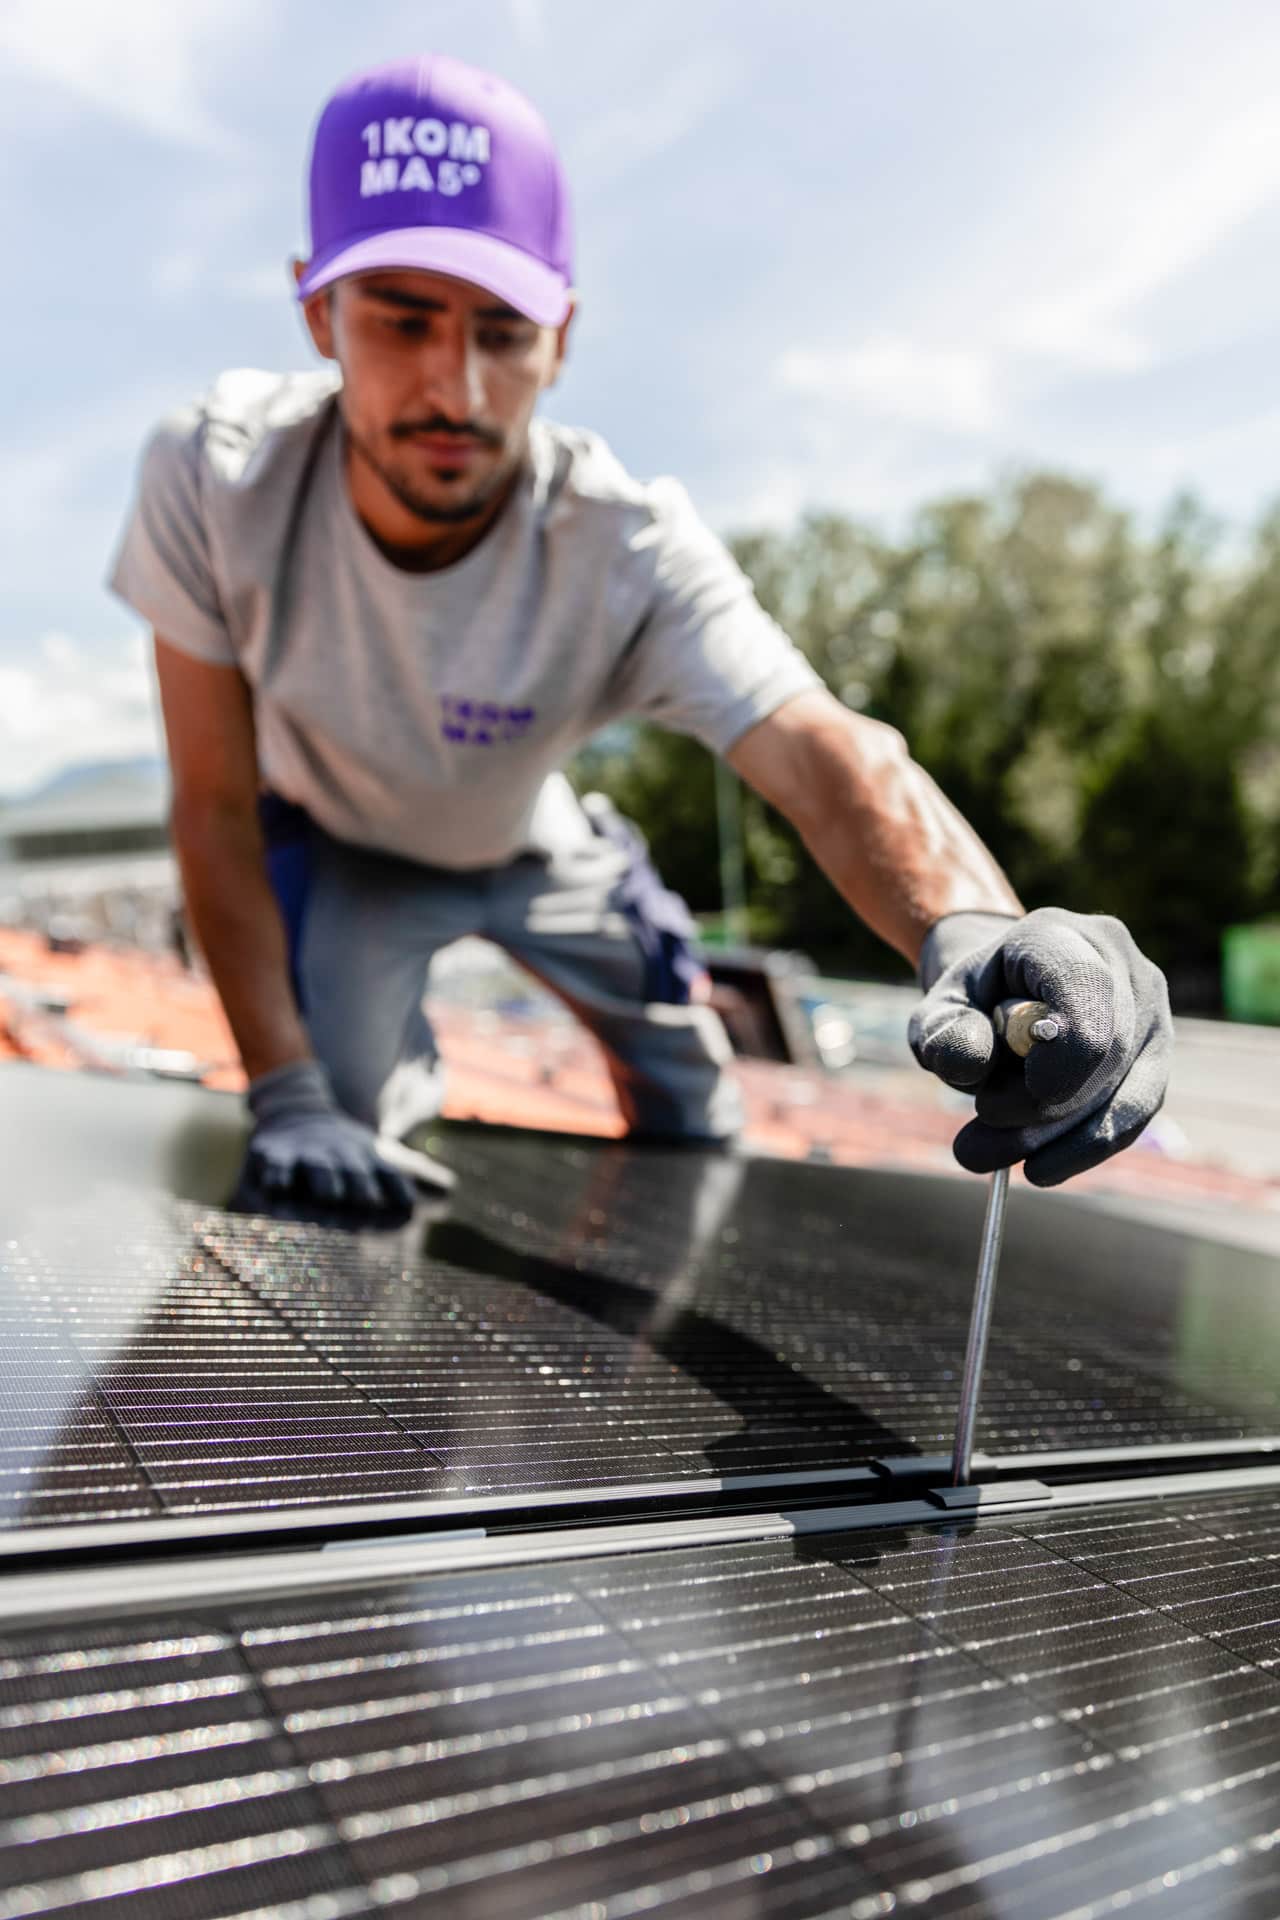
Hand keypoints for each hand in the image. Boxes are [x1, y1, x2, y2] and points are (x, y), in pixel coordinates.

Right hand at [230, 1059, 452, 1225]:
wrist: (296, 1110)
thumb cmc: (346, 1148)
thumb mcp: (379, 1154)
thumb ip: (413, 1173)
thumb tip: (451, 1187)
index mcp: (369, 1159)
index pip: (391, 1176)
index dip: (399, 1190)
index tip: (409, 1209)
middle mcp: (342, 1158)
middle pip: (356, 1174)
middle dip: (363, 1187)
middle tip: (369, 1202)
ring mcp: (309, 1155)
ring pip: (319, 1170)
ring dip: (326, 1181)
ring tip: (330, 1194)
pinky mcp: (275, 1155)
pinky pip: (276, 1166)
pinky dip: (279, 1174)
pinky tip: (280, 1185)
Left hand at [908, 908, 1172, 1186]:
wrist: (1004, 991)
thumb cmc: (972, 1003)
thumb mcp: (937, 1013)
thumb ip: (944, 1034)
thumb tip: (971, 1067)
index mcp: (1058, 933)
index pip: (1083, 987)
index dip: (1056, 1054)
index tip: (992, 1106)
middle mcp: (1120, 960)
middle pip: (1107, 1049)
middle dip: (1039, 1113)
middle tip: (969, 1149)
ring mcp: (1149, 1006)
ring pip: (1127, 1089)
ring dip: (1058, 1139)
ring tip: (986, 1159)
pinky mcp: (1157, 1052)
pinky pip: (1135, 1111)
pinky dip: (1085, 1147)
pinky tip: (1040, 1169)